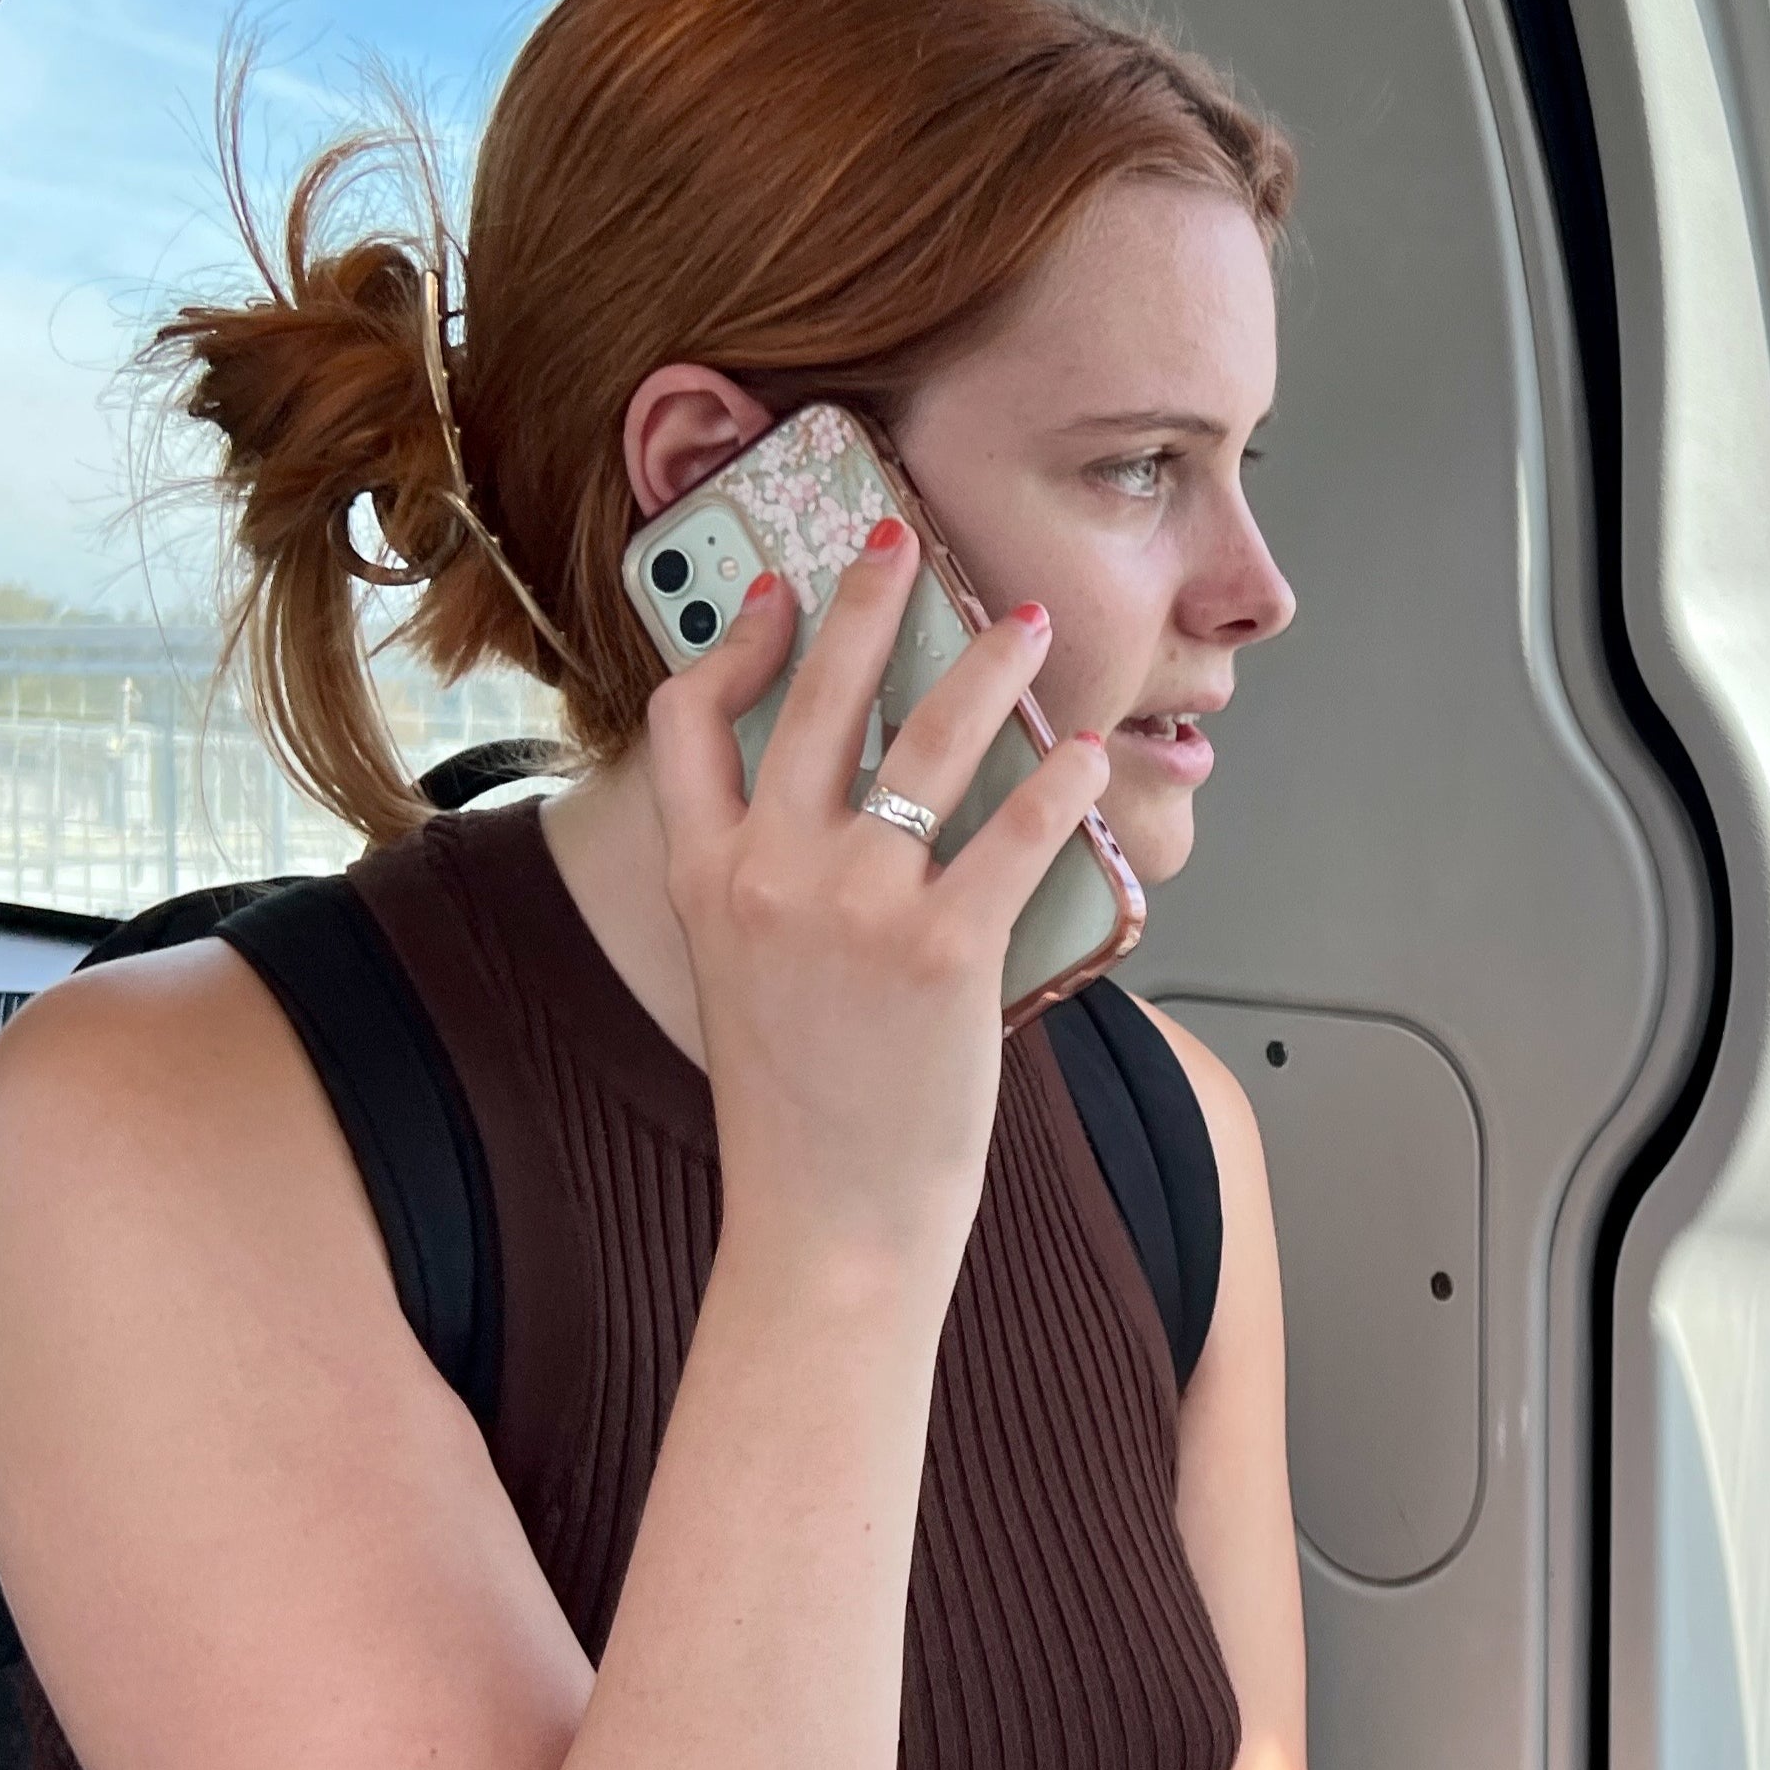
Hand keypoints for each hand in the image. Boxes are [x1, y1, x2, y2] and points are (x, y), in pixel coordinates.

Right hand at [644, 518, 1110, 1273]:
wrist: (826, 1225)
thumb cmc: (799, 1118)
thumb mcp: (740, 983)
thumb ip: (764, 892)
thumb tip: (835, 819)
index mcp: (702, 879)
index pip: (686, 723)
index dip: (731, 644)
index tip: (776, 599)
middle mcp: (767, 875)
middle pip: (814, 697)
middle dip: (867, 602)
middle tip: (904, 544)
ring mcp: (853, 907)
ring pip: (924, 742)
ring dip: (983, 665)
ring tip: (1026, 625)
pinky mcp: (940, 950)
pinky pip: (1013, 833)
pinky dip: (1057, 783)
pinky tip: (1084, 753)